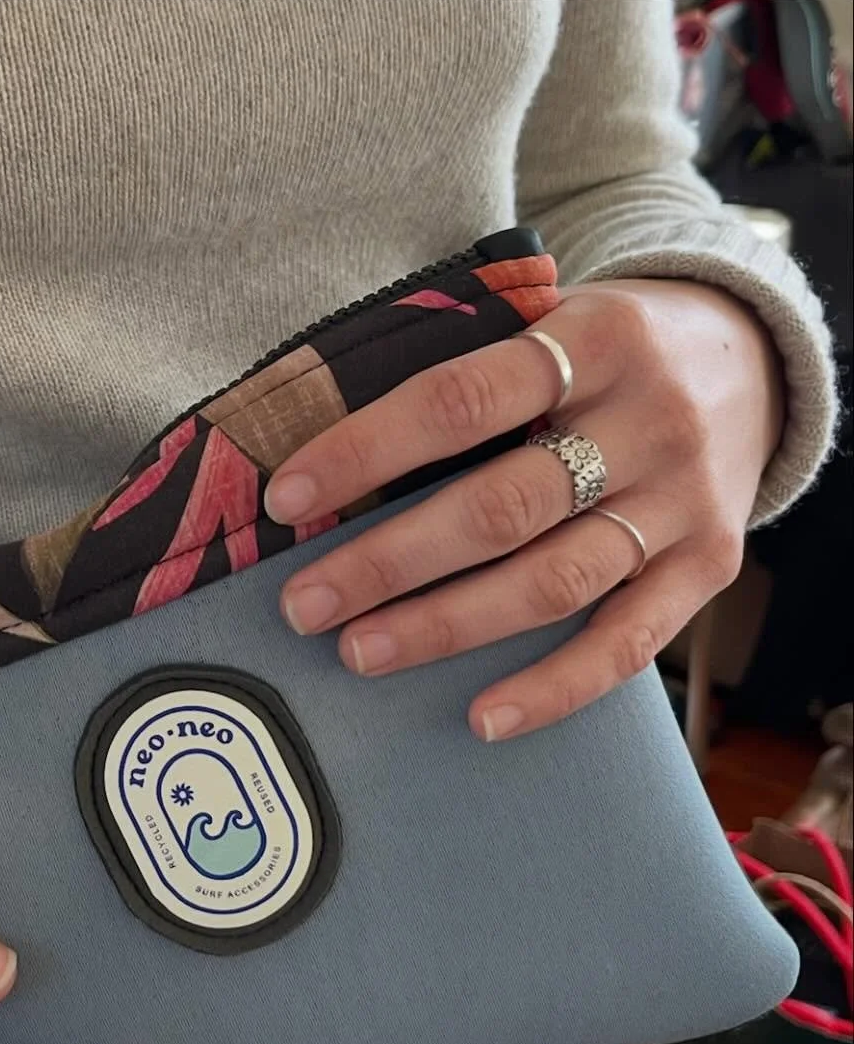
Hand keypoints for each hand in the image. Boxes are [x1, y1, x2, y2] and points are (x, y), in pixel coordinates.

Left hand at [266, 280, 783, 738]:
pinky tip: (483, 719)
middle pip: (502, 508)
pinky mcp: (711, 568)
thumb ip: (470, 374)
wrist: (757, 361)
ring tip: (359, 652)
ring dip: (446, 627)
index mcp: (598, 340)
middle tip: (305, 604)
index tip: (287, 497)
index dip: (367, 451)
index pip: (461, 399)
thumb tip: (331, 459)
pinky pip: (627, 646)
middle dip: (389, 562)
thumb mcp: (555, 325)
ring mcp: (684, 504)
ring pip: (554, 583)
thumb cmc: (610, 352)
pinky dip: (553, 688)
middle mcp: (650, 422)